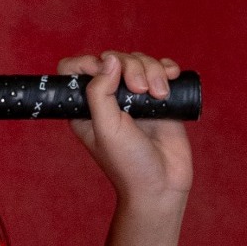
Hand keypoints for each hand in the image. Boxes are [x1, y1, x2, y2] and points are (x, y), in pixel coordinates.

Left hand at [57, 51, 193, 211]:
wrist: (163, 185)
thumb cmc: (129, 164)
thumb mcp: (106, 129)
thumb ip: (100, 93)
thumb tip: (108, 60)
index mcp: (86, 107)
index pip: (74, 70)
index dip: (87, 62)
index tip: (107, 72)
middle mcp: (109, 99)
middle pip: (113, 59)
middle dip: (130, 66)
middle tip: (140, 90)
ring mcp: (135, 97)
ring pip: (139, 61)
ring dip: (151, 69)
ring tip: (159, 94)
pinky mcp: (159, 98)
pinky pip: (161, 69)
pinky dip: (167, 68)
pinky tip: (172, 77)